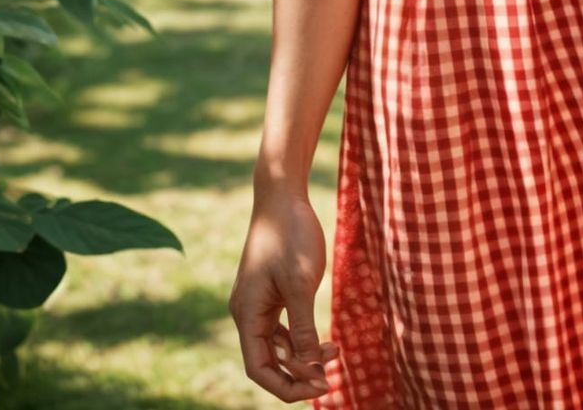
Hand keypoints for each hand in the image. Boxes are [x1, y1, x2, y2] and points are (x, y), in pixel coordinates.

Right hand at [229, 191, 338, 400]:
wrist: (282, 194)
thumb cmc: (290, 234)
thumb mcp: (301, 283)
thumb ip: (303, 328)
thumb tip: (309, 367)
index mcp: (246, 314)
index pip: (259, 369)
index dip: (287, 386)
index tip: (319, 387)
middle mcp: (246, 313)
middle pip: (267, 362)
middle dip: (298, 374)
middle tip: (332, 378)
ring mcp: (257, 302)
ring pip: (277, 346)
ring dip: (303, 356)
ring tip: (336, 351)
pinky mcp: (269, 292)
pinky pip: (282, 327)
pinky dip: (301, 337)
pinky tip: (323, 340)